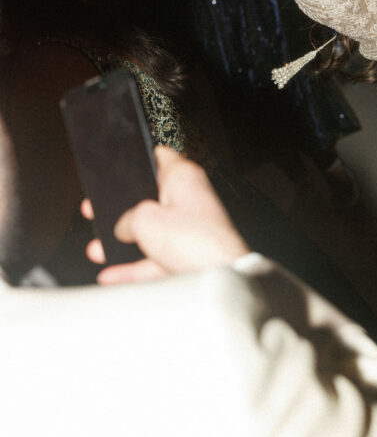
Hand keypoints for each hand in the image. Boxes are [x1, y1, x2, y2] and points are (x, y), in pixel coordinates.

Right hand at [83, 145, 249, 284]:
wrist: (220, 279)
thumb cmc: (195, 241)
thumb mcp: (145, 219)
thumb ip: (127, 218)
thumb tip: (123, 227)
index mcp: (184, 179)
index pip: (161, 157)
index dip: (139, 157)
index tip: (120, 162)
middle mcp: (190, 201)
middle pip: (151, 199)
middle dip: (122, 209)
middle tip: (99, 210)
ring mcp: (190, 230)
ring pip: (151, 234)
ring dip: (123, 244)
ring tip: (97, 250)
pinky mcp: (189, 256)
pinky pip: (155, 260)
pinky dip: (134, 268)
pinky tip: (112, 275)